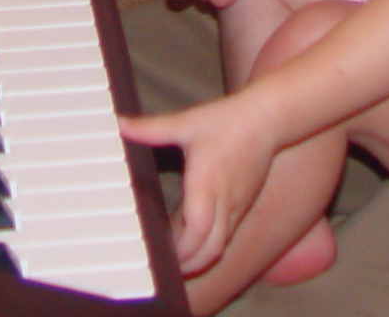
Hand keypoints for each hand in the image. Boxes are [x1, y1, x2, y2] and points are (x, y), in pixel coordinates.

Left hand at [121, 96, 278, 277]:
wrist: (268, 120)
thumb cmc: (227, 121)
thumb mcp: (186, 122)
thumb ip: (151, 128)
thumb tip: (121, 124)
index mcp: (207, 184)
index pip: (198, 231)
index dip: (181, 249)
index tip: (161, 252)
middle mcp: (224, 201)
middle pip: (210, 250)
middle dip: (188, 265)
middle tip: (165, 268)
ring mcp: (237, 206)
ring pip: (221, 246)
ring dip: (200, 259)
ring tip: (177, 262)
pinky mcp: (244, 205)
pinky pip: (228, 235)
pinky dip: (211, 245)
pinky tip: (197, 240)